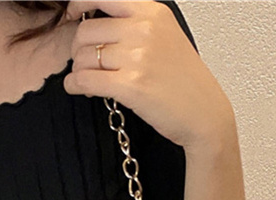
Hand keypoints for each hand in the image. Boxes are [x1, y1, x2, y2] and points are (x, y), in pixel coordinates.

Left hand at [63, 0, 234, 150]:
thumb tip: (93, 25)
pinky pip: (84, 80)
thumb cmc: (183, 80)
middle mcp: (144, 29)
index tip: (72, 14)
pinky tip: (79, 89)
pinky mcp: (130, 85)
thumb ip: (133, 24)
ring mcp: (137, 57)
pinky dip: (74, 85)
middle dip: (78, 50)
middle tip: (86, 64)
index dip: (80, 4)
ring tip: (92, 82)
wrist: (203, 112)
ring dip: (79, 72)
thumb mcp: (164, 36)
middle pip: (86, 31)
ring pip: (83, 58)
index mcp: (152, 12)